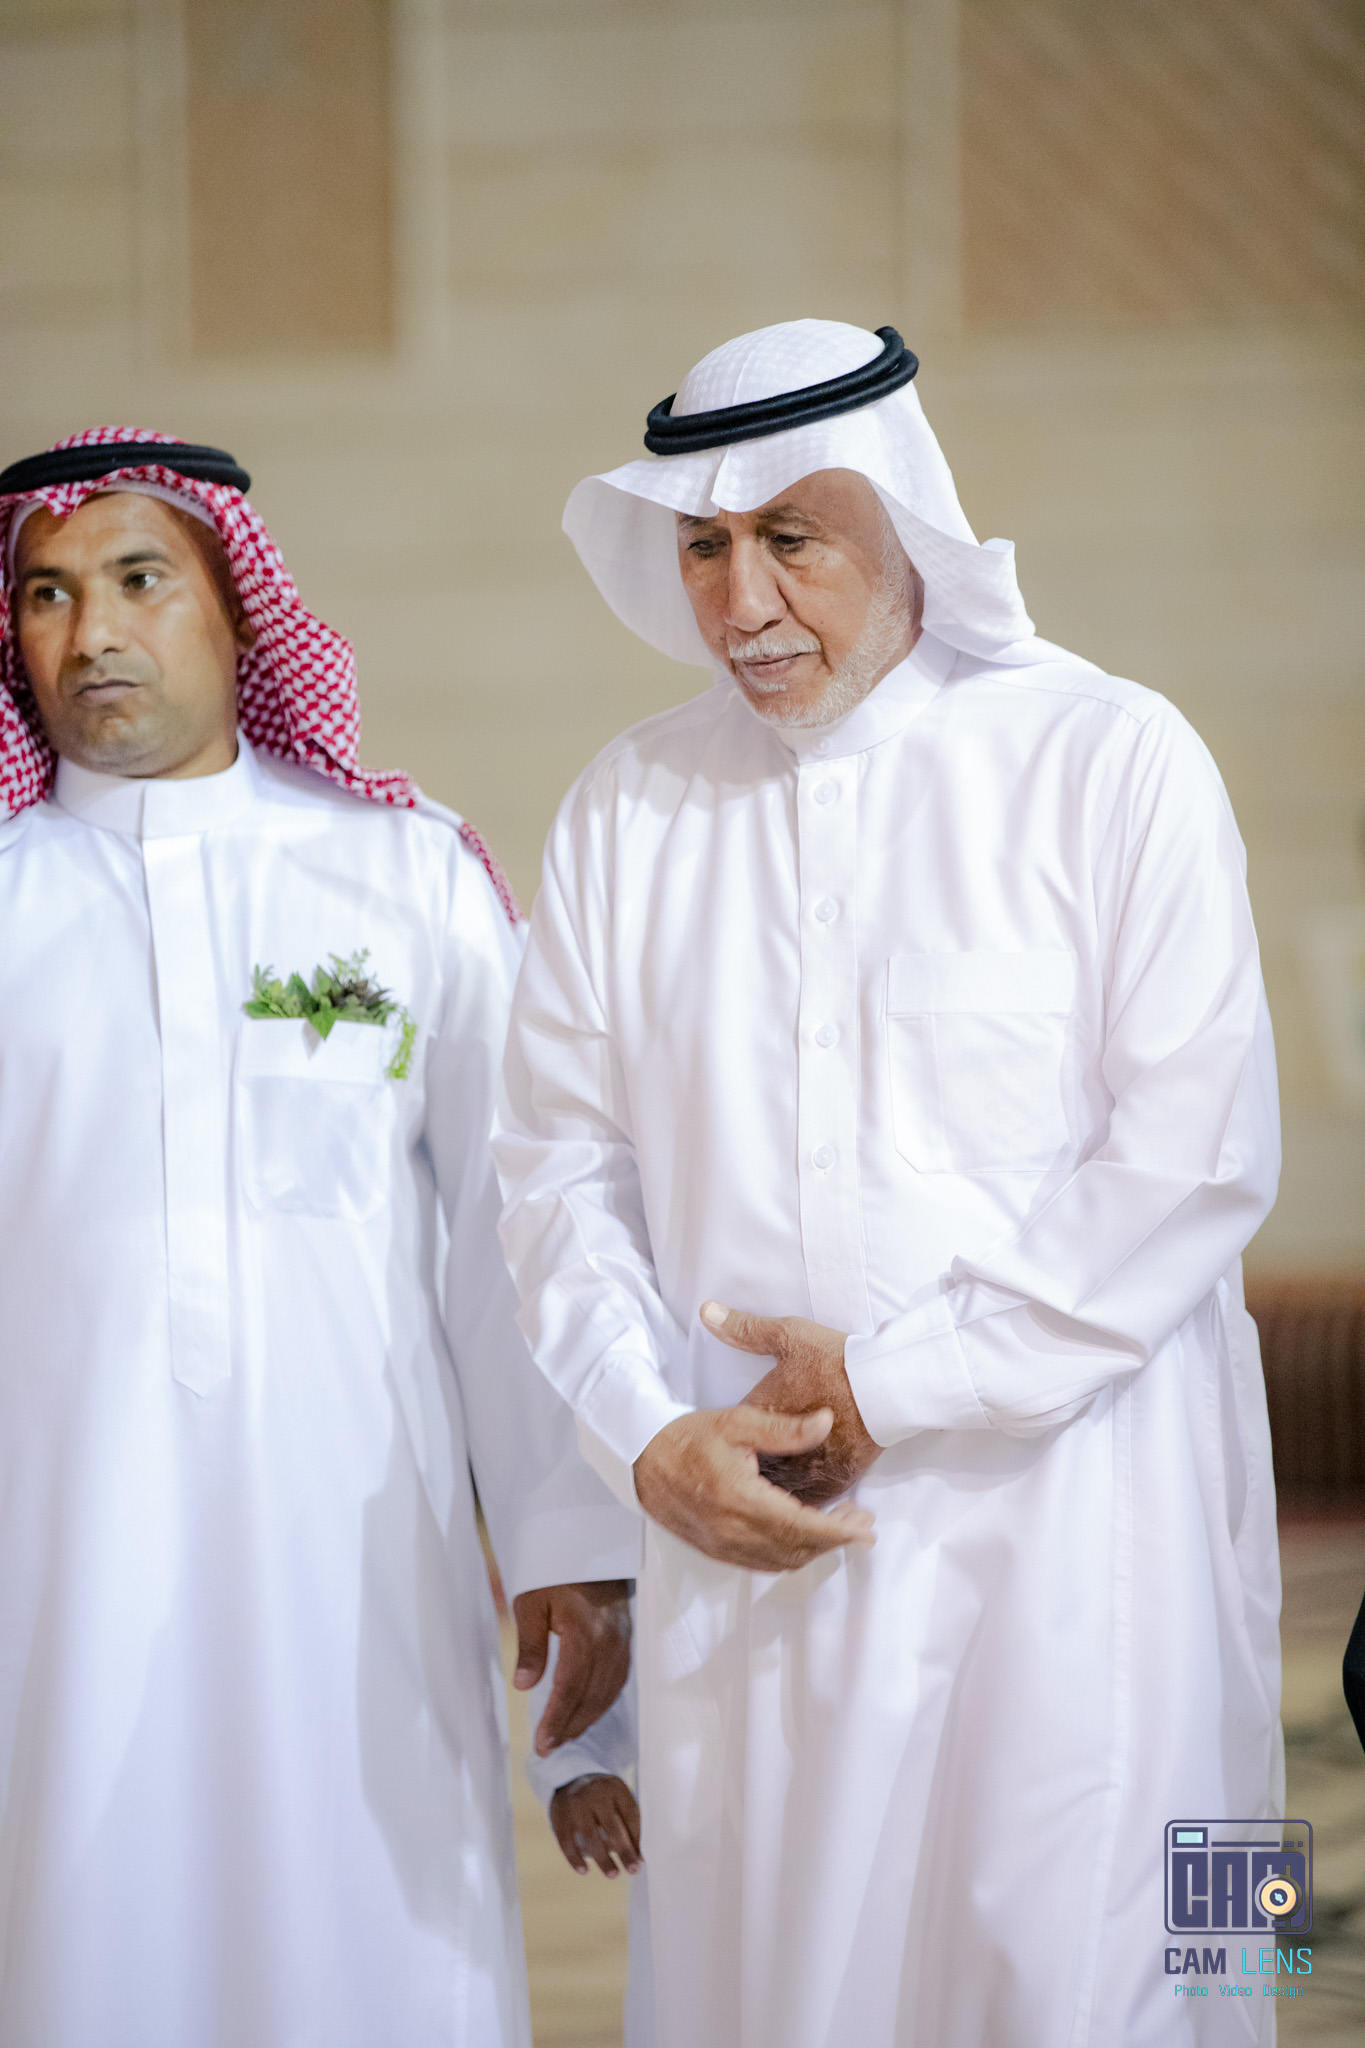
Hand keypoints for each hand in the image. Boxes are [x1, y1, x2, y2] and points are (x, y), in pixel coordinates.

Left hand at [512, 1581, 631, 1757]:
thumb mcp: (531, 1603)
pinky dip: (603, 1701)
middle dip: (570, 1727)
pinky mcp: (626, 1639)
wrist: (589, 1545)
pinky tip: (589, 1710)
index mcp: (584, 1634)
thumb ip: (530, 1646)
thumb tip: (524, 1686)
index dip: (556, 1720)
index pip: (570, 1690)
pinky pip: (618, 1679)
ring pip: (608, 1692)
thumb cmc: (555, 1573)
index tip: (542, 1743)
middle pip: (591, 1697)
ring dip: (587, 1718)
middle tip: (548, 1747)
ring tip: (565, 1735)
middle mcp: (609, 1643)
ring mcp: (621, 1642)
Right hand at [549, 1773, 642, 1877]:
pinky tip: (584, 1871)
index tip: (641, 1858)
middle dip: (624, 1851)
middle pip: (613, 1827)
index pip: (630, 1814)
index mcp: (615, 1787)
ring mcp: (576, 1805)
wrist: (570, 1779)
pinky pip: (567, 1842)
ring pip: (591, 1837)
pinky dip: (575, 1859)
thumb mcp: (618, 1799)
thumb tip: (640, 1858)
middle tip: (633, 1870)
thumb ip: (629, 1824)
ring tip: (613, 1874)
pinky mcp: (559, 1817)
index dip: (637, 1838)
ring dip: (603, 1859)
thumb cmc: (603, 1798)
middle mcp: (595, 1794)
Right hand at [633, 1404, 874, 1573]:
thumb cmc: (688, 1437)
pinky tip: (802, 1536)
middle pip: (799, 1549)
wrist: (641, 1459)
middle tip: (860, 1523)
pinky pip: (763, 1564)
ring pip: (783, 1561)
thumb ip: (785, 1428)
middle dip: (835, 1540)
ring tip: (838, 1527)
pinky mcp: (716, 1551)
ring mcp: (723, 1546)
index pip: (803, 1527)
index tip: (865, 1527)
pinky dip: (790, 1555)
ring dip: (815, 1549)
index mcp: (741, 1499)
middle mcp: (733, 1531)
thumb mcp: (737, 1422)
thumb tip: (826, 1421)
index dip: (840, 1531)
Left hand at [701, 1300, 880, 1505]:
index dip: (732, 1434)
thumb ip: (744, 1329)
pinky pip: (807, 1501)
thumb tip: (708, 1311)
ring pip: (776, 1491)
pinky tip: (794, 1499)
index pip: (732, 1434)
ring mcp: (806, 1469)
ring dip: (771, 1488)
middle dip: (747, 1466)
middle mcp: (779, 1448)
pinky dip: (800, 1500)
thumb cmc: (836, 1360)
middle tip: (741, 1468)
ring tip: (767, 1486)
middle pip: (750, 1468)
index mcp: (762, 1414)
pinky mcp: (832, 1481)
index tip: (729, 1436)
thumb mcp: (788, 1335)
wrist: (886, 1385)